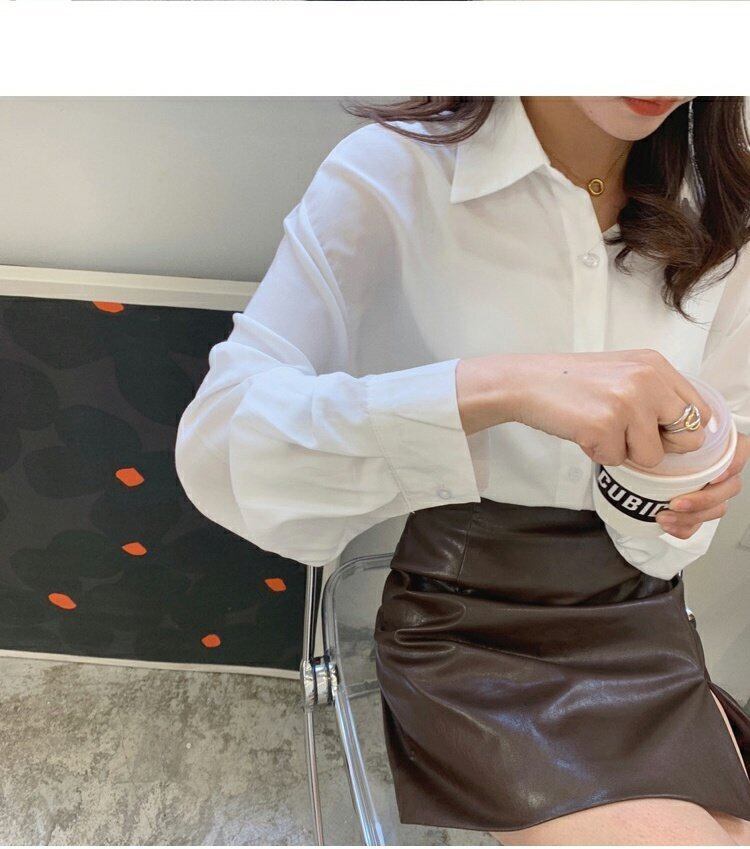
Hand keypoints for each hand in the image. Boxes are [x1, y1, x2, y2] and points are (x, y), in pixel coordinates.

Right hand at [458, 348, 712, 464]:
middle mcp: (648, 380)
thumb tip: (687, 430)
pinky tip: (582, 432)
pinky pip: (617, 461)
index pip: (700, 412)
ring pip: (652, 456)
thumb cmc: (571, 381)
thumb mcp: (624, 372)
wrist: (527, 382)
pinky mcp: (604, 426)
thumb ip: (656, 392)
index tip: (656, 433)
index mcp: (656, 365)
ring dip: (625, 452)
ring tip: (600, 430)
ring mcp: (627, 402)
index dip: (680, 431)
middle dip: (659, 446)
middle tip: (628, 436)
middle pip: (687, 437)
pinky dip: (598, 453)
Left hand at [655, 432, 747, 538]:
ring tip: (664, 516)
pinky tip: (668, 525)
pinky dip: (684, 528)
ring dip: (691, 517)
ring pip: (716, 509)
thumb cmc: (661, 434)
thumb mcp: (667, 425)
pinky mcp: (699, 509)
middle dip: (702, 500)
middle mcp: (722, 470)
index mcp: (720, 447)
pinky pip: (700, 524)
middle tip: (676, 503)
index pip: (740, 452)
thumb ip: (675, 426)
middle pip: (728, 489)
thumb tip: (660, 428)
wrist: (646, 453)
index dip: (733, 465)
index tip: (714, 477)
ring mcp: (713, 491)